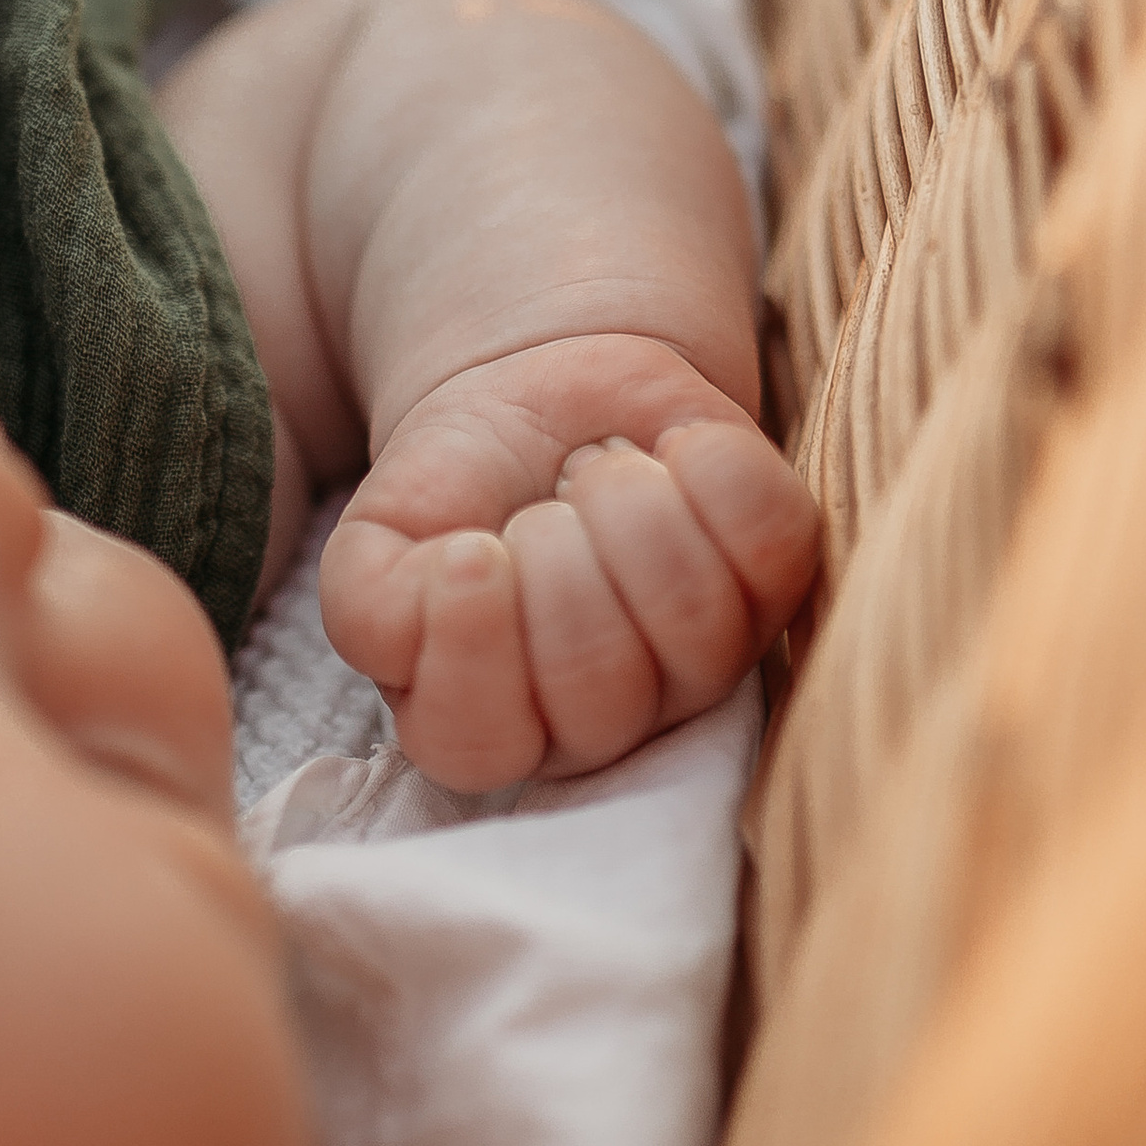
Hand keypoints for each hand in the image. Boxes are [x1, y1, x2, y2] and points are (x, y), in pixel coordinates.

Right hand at [317, 335, 819, 789]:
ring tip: (595, 469)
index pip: (482, 742)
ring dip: (627, 500)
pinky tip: (672, 451)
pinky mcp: (776, 587)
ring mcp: (701, 664)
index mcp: (492, 728)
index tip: (470, 547)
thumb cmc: (459, 488)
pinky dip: (713, 467)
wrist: (547, 403)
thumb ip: (369, 605)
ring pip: (692, 618)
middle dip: (554, 549)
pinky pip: (771, 543)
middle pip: (596, 681)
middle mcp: (604, 722)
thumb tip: (458, 582)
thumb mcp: (378, 543)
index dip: (475, 637)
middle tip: (539, 502)